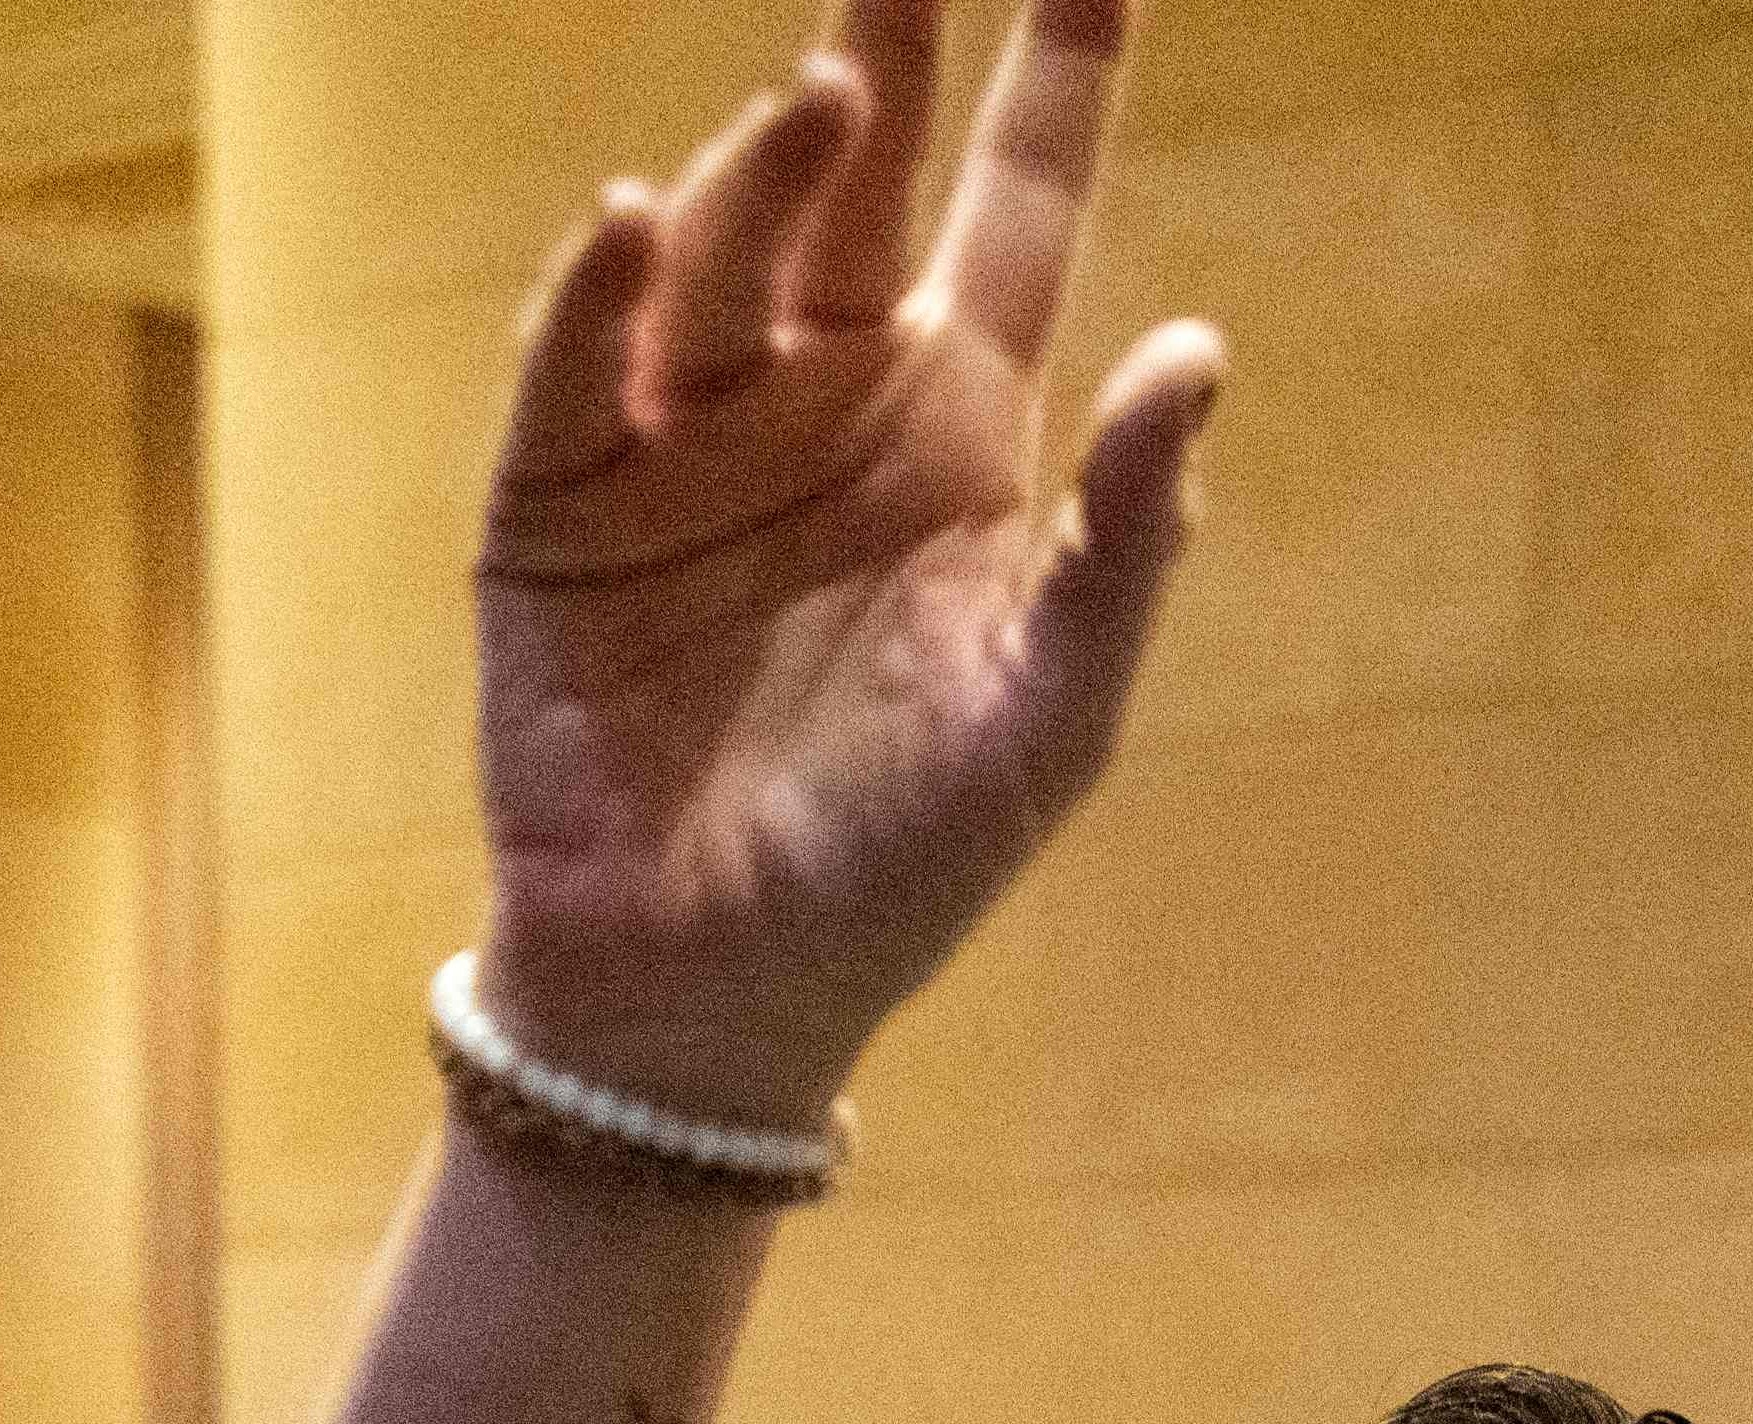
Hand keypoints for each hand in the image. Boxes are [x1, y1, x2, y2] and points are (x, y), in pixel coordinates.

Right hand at [470, 0, 1228, 1127]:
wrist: (714, 999)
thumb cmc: (901, 866)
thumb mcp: (1052, 717)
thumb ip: (1127, 543)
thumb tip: (1197, 353)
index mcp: (957, 429)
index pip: (1021, 208)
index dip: (1060, 73)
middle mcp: (819, 397)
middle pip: (858, 180)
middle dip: (887, 46)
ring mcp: (681, 439)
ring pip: (726, 252)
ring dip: (770, 166)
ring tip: (828, 92)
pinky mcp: (555, 503)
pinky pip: (579, 368)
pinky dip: (600, 294)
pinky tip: (639, 224)